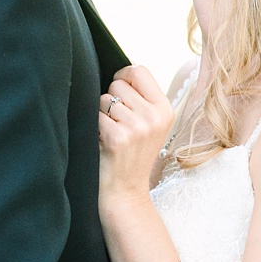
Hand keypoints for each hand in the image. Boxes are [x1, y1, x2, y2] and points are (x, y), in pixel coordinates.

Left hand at [98, 64, 174, 205]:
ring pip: (104, 99)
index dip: (123, 76)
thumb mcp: (150, 125)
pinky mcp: (117, 137)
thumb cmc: (132, 154)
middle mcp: (155, 116)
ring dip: (101, 115)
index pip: (140, 70)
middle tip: (118, 123)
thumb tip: (122, 71)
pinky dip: (95, 127)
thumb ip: (142, 98)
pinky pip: (95, 116)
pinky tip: (104, 142)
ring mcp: (137, 127)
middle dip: (111, 99)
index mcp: (165, 109)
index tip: (119, 93)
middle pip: (118, 84)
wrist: (126, 192)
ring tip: (112, 134)